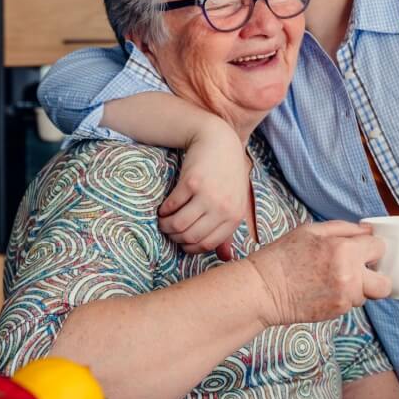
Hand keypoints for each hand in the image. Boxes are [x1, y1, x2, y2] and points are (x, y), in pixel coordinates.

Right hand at [159, 120, 250, 259]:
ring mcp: (207, 195)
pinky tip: (163, 208)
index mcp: (234, 216)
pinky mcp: (191, 183)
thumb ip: (228, 230)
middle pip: (190, 236)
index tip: (181, 242)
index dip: (190, 247)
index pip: (208, 244)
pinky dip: (164, 211)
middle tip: (169, 231)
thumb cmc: (226, 175)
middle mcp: (222, 208)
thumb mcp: (234, 202)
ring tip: (163, 221)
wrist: (219, 141)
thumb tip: (225, 257)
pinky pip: (171, 206)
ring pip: (179, 224)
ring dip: (166, 226)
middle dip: (175, 237)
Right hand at [247, 221, 391, 324]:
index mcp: (344, 249)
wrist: (263, 289)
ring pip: (366, 294)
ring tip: (330, 280)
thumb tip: (368, 231)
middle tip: (358, 271)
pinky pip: (351, 304)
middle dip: (375, 276)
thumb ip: (344, 228)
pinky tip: (323, 290)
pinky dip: (342, 297)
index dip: (369, 248)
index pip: (379, 247)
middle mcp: (350, 275)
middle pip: (384, 282)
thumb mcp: (310, 231)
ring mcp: (345, 296)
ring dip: (355, 288)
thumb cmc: (282, 256)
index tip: (359, 249)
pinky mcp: (337, 311)